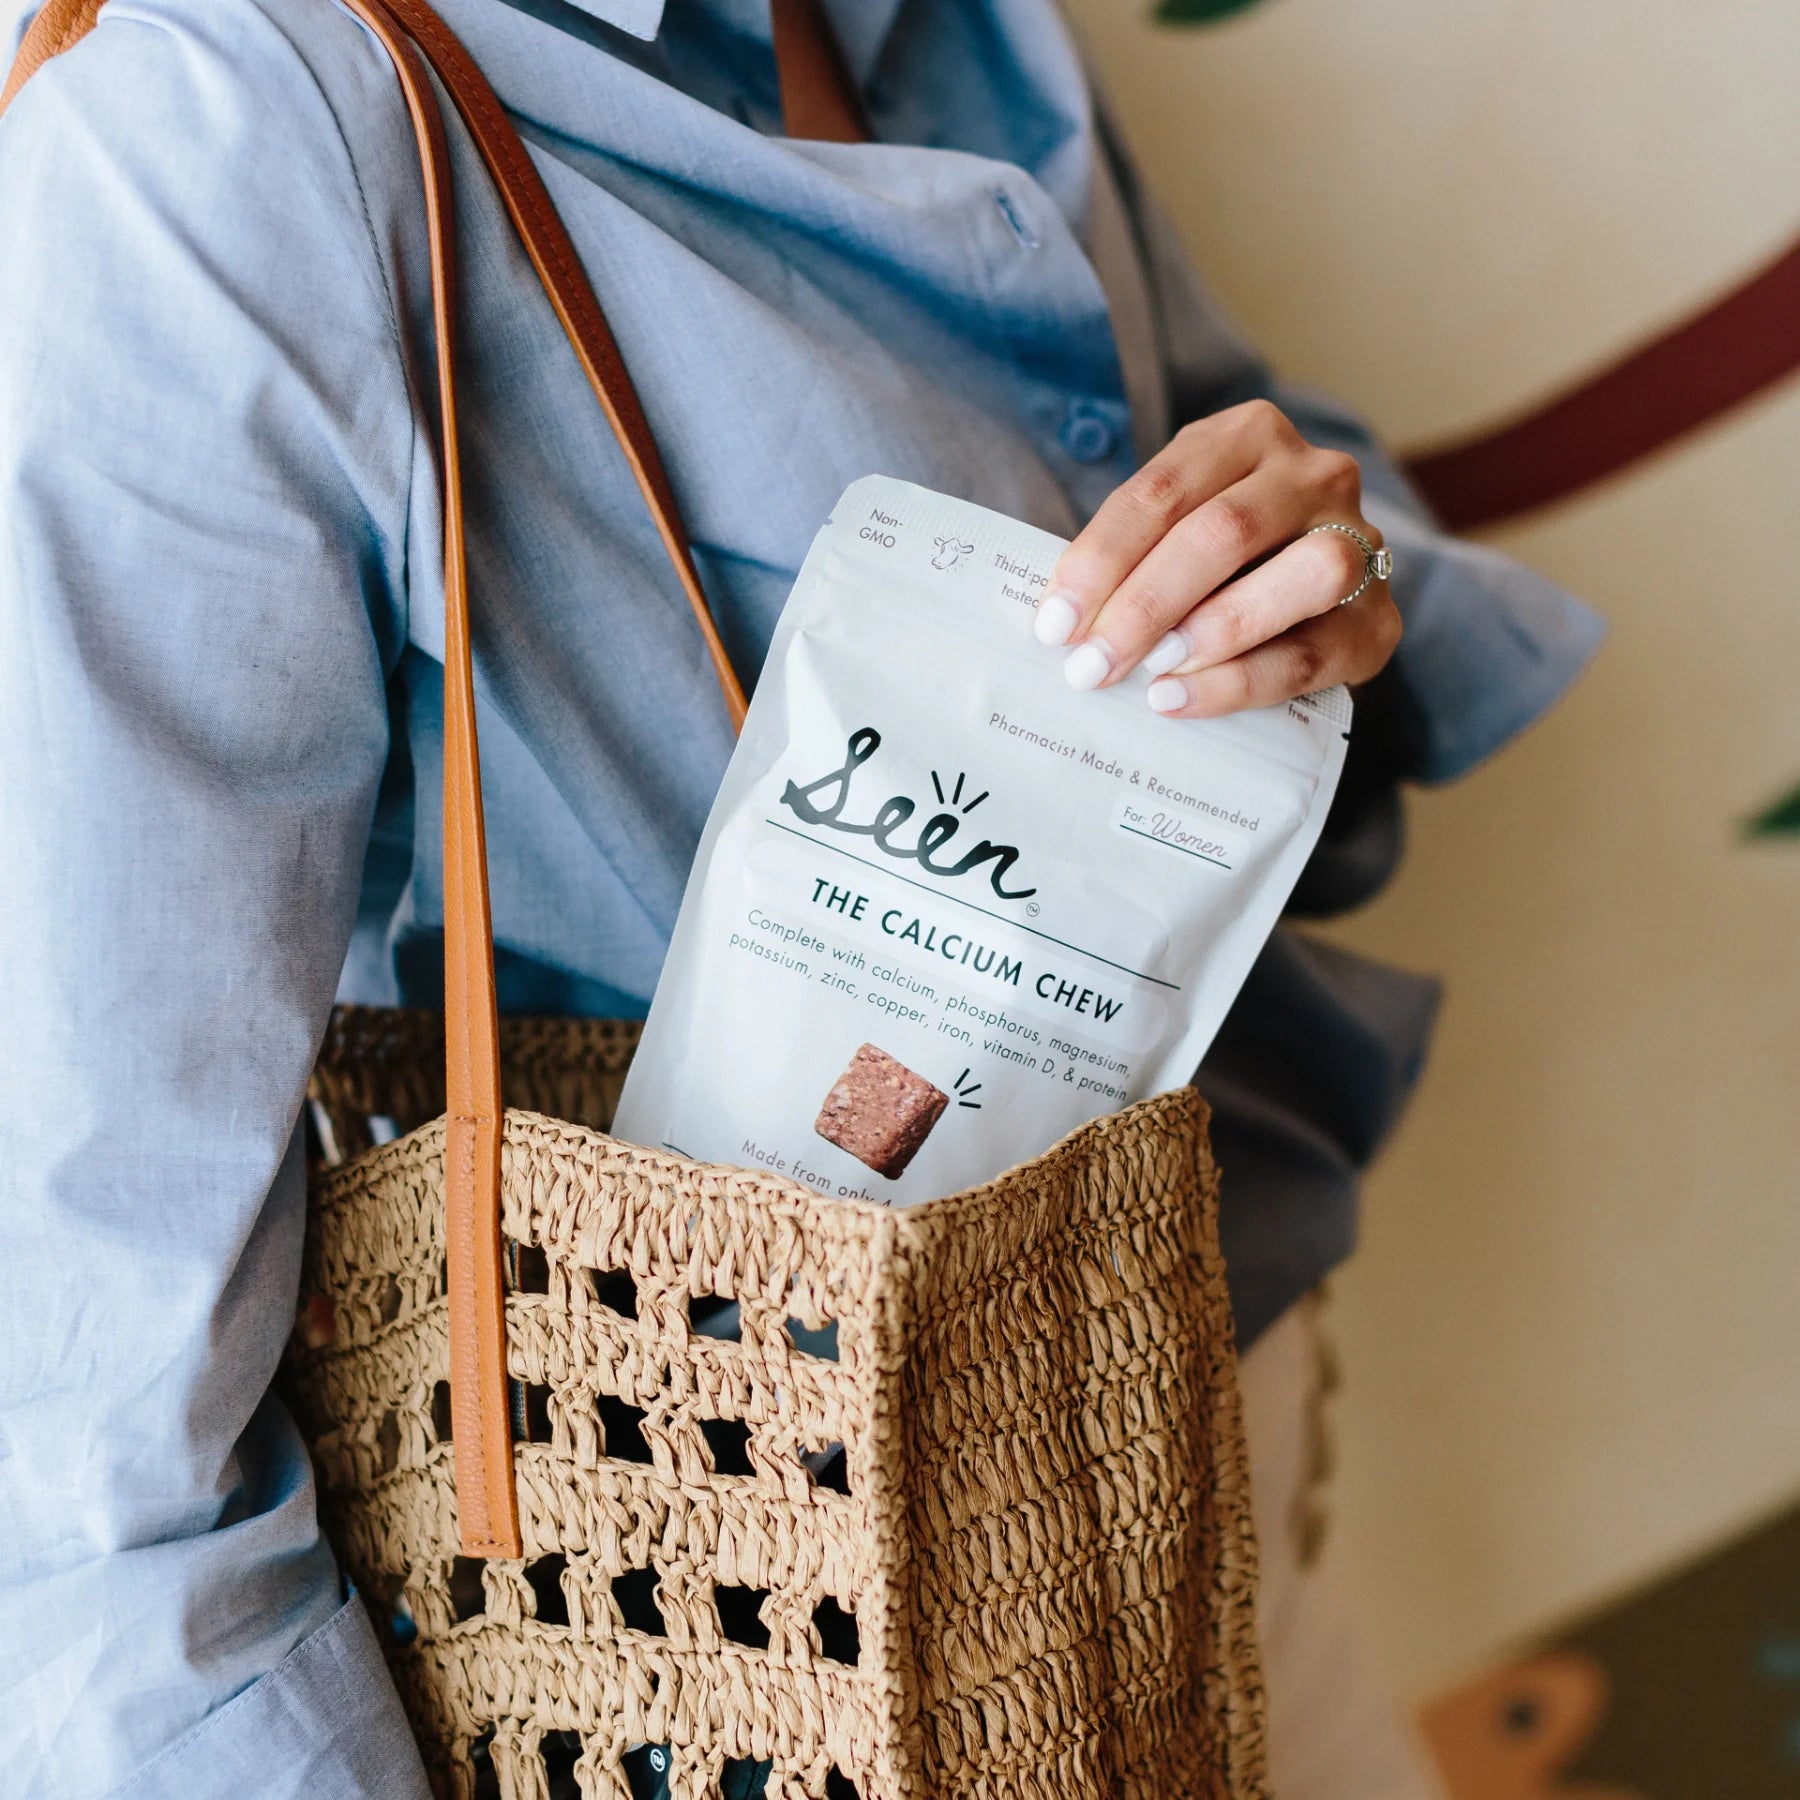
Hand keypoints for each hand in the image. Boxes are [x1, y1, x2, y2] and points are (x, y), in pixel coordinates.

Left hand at [1032, 399, 1400, 716]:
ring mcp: (1359, 541)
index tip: (1054, 624)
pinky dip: (1239, 681)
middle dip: (1144, 604)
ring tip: (1151, 672)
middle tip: (1089, 665)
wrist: (1310, 606)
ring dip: (1213, 628)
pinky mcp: (1378, 621)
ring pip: (1302, 574)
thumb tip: (1062, 622)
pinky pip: (1312, 652)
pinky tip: (1180, 699)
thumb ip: (1130, 559)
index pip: (1162, 491)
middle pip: (1224, 531)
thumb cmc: (1218, 566)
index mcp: (1248, 435)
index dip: (1100, 559)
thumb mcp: (1172, 531)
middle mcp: (1315, 475)